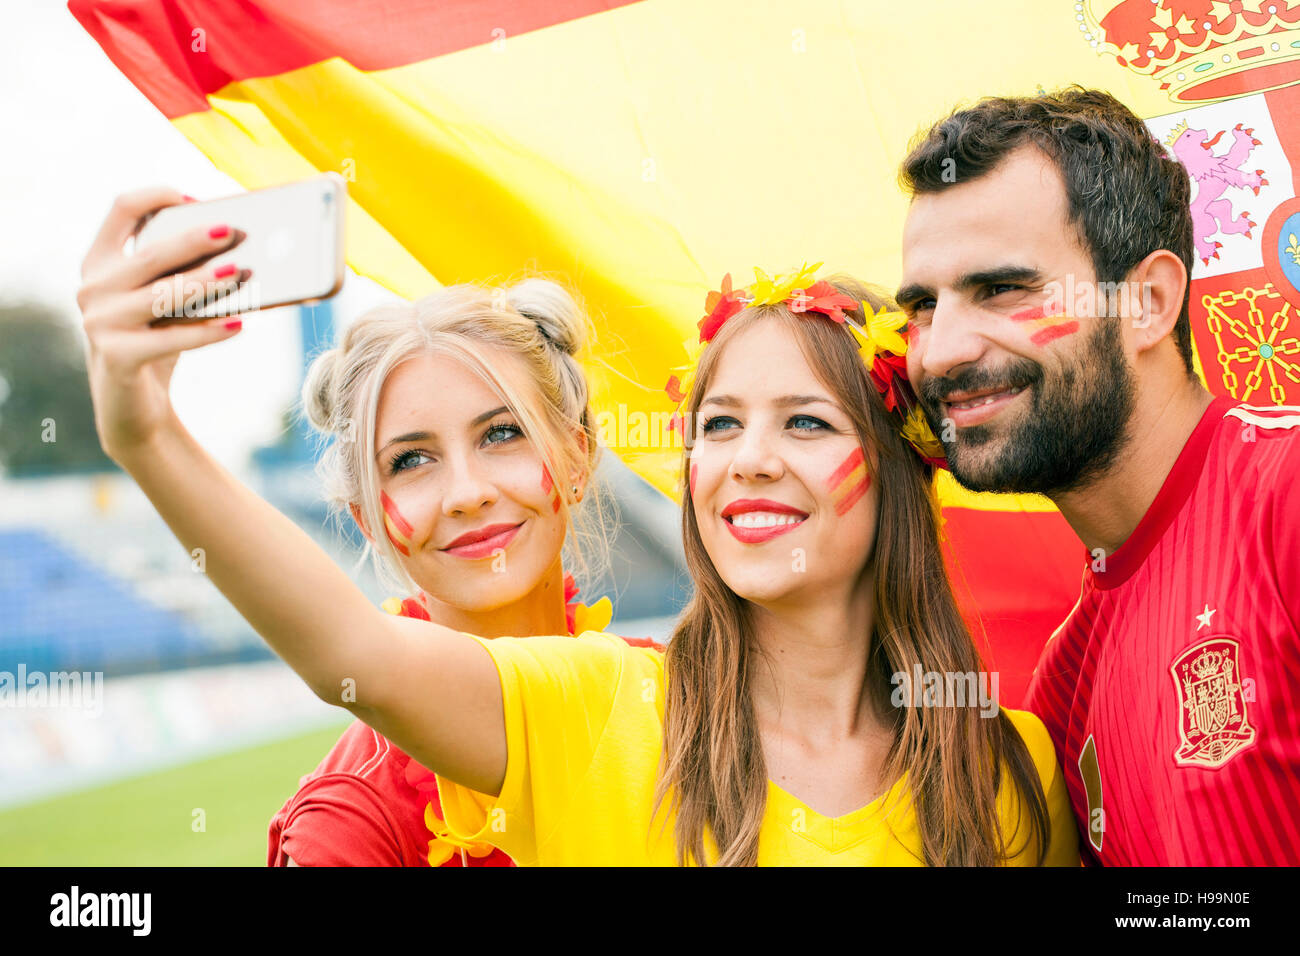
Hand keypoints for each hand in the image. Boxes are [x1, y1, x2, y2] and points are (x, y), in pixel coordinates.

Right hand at [77, 187, 249, 458]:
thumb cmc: (155, 339)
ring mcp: (99, 324)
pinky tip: (238, 325)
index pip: (122, 208)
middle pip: (150, 253)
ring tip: (241, 274)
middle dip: (194, 240)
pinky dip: (206, 332)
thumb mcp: (162, 299)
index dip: (158, 195)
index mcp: (99, 261)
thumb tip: (239, 248)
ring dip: (205, 284)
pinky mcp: (116, 358)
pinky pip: (170, 340)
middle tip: (233, 232)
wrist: (132, 404)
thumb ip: (181, 270)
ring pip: (162, 296)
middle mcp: (92, 288)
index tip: (196, 198)